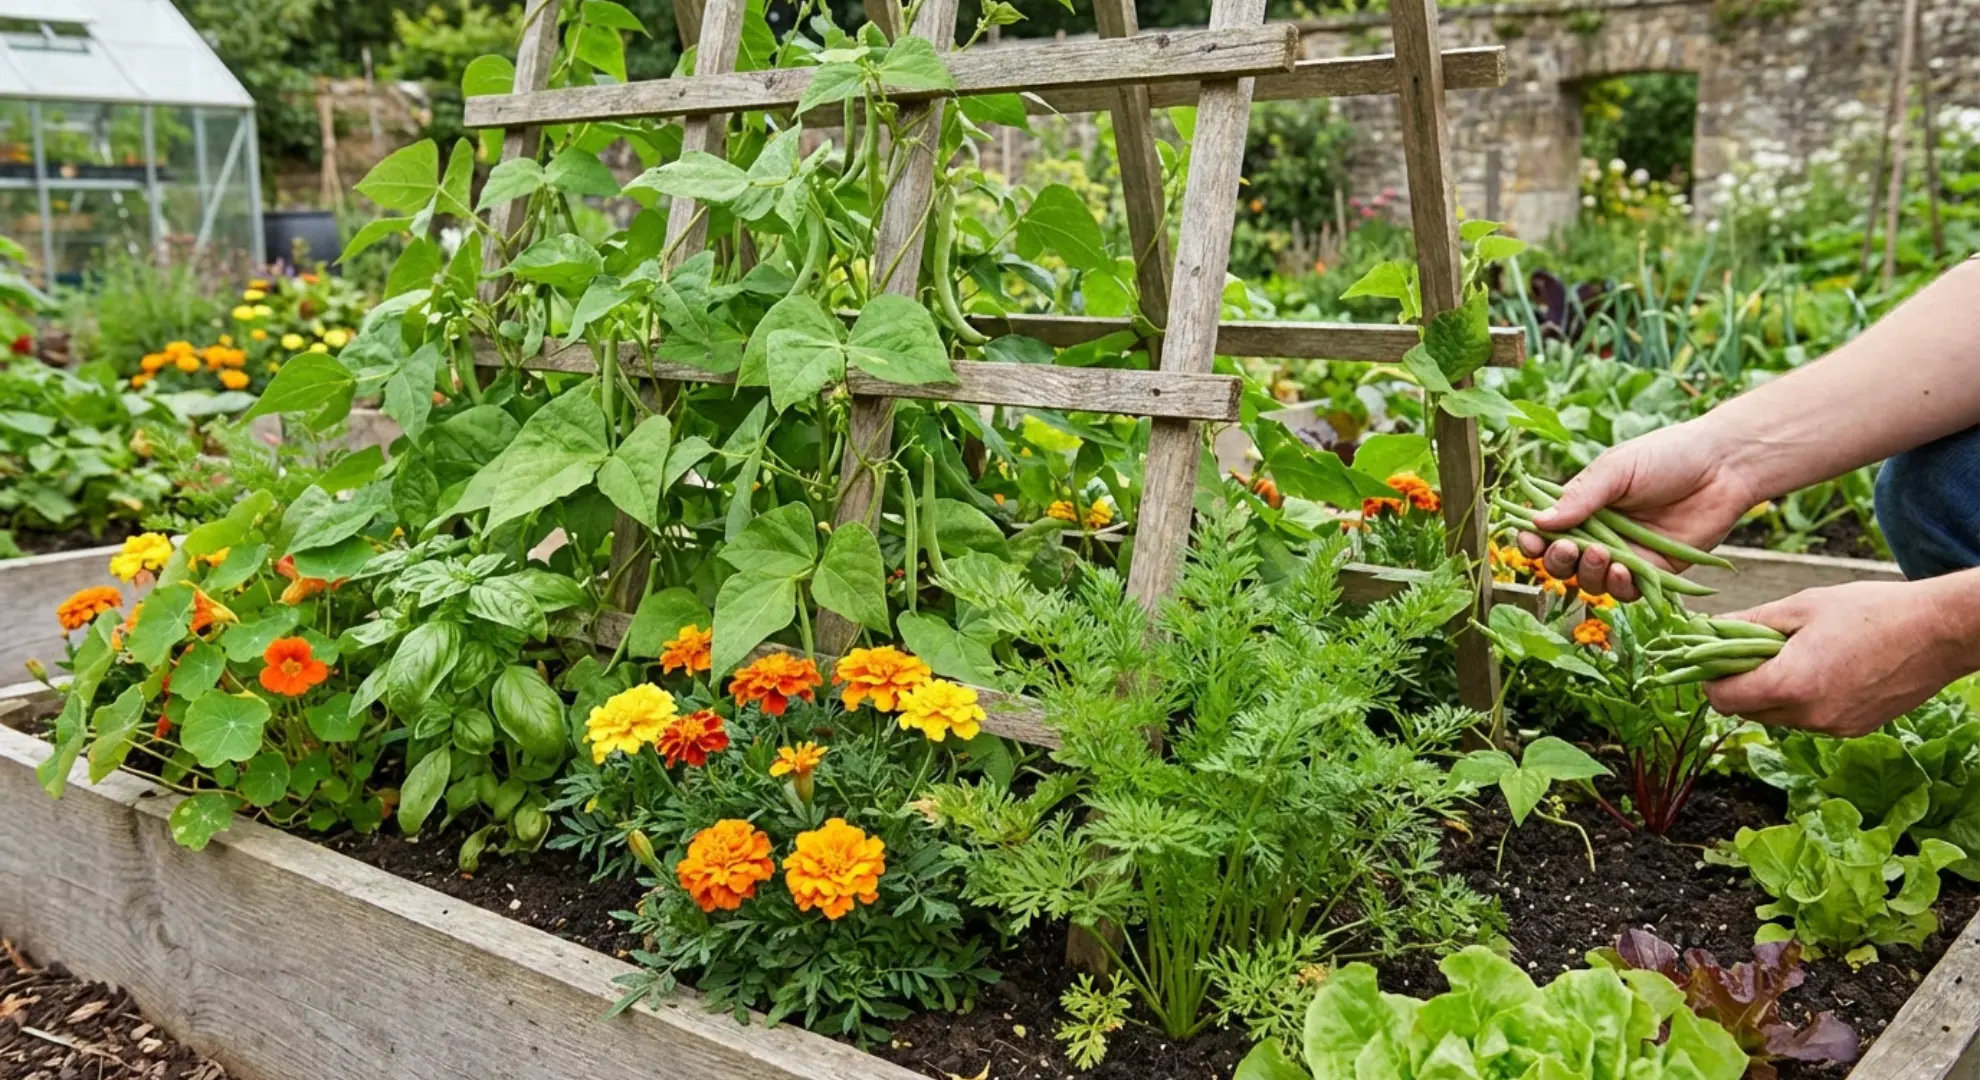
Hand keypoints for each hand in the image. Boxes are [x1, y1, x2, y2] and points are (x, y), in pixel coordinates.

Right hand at [1517, 420, 1756, 599]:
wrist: (1724, 467)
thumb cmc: (1667, 456)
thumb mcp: (1617, 468)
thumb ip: (1580, 496)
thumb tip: (1538, 521)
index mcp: (1583, 506)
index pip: (1545, 531)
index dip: (1532, 541)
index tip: (1528, 541)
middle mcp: (1599, 534)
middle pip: (1563, 562)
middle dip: (1557, 560)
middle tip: (1566, 548)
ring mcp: (1626, 556)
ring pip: (1591, 581)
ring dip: (1588, 573)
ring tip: (1602, 554)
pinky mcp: (1654, 573)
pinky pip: (1627, 592)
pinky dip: (1619, 587)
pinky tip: (1622, 570)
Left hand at [1704, 578, 1979, 736]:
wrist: (1940, 632)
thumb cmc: (1871, 611)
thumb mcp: (1802, 607)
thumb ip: (1750, 623)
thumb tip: (1708, 629)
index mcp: (1790, 684)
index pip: (1723, 699)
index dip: (1711, 678)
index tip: (1715, 657)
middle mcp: (1808, 716)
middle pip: (1747, 711)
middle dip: (1741, 683)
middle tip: (1752, 650)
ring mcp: (1833, 727)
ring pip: (1778, 716)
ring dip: (1773, 691)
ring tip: (1793, 654)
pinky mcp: (1854, 729)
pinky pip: (1809, 719)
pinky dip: (1803, 699)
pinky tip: (1823, 668)